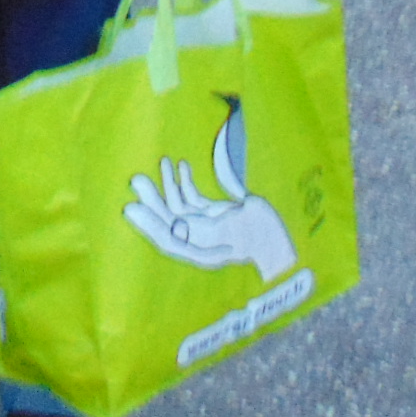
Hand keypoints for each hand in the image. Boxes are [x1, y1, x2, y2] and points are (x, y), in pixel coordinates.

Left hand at [122, 99, 296, 282]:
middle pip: (169, 220)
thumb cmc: (260, 239)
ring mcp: (208, 226)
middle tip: (136, 180)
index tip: (130, 208)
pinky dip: (186, 183)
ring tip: (160, 163)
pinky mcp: (217, 213)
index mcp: (201, 252)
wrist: (285, 238)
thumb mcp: (231, 234)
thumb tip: (176, 226)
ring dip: (169, 185)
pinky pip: (194, 198)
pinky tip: (180, 165)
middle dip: (153, 200)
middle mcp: (200, 240)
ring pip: (179, 205)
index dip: (148, 226)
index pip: (167, 239)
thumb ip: (203, 230)